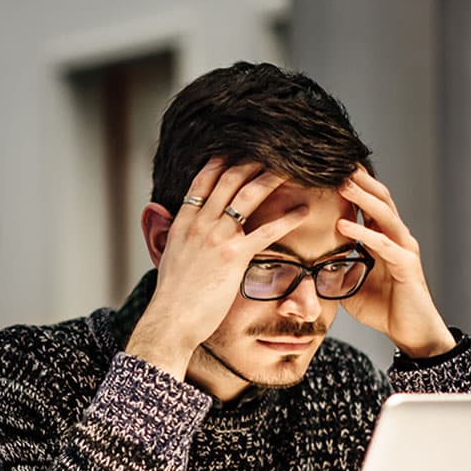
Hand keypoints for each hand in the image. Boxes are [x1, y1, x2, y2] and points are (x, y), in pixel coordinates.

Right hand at [126, 159, 308, 379]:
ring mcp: (217, 237)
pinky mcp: (234, 256)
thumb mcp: (168, 258)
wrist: (170, 319)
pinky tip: (303, 212)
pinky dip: (287, 219)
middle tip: (272, 151)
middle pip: (228, 179)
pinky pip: (266, 231)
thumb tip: (175, 230)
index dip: (221, 162)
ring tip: (292, 168)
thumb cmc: (172, 297)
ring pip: (248, 196)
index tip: (237, 150)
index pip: (202, 180)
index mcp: (183, 222)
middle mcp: (200, 223)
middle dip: (251, 161)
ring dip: (270, 178)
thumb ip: (175, 238)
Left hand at [337, 168, 454, 356]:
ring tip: (342, 182)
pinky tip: (343, 225)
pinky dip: (363, 233)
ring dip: (362, 197)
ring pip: (384, 214)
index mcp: (384, 239)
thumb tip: (306, 265)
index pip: (369, 204)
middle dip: (359, 180)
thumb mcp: (349, 286)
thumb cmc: (384, 309)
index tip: (330, 170)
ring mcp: (404, 249)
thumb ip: (334, 270)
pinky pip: (383, 244)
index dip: (354, 187)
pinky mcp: (407, 266)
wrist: (411, 333)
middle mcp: (396, 238)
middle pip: (380, 199)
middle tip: (336, 161)